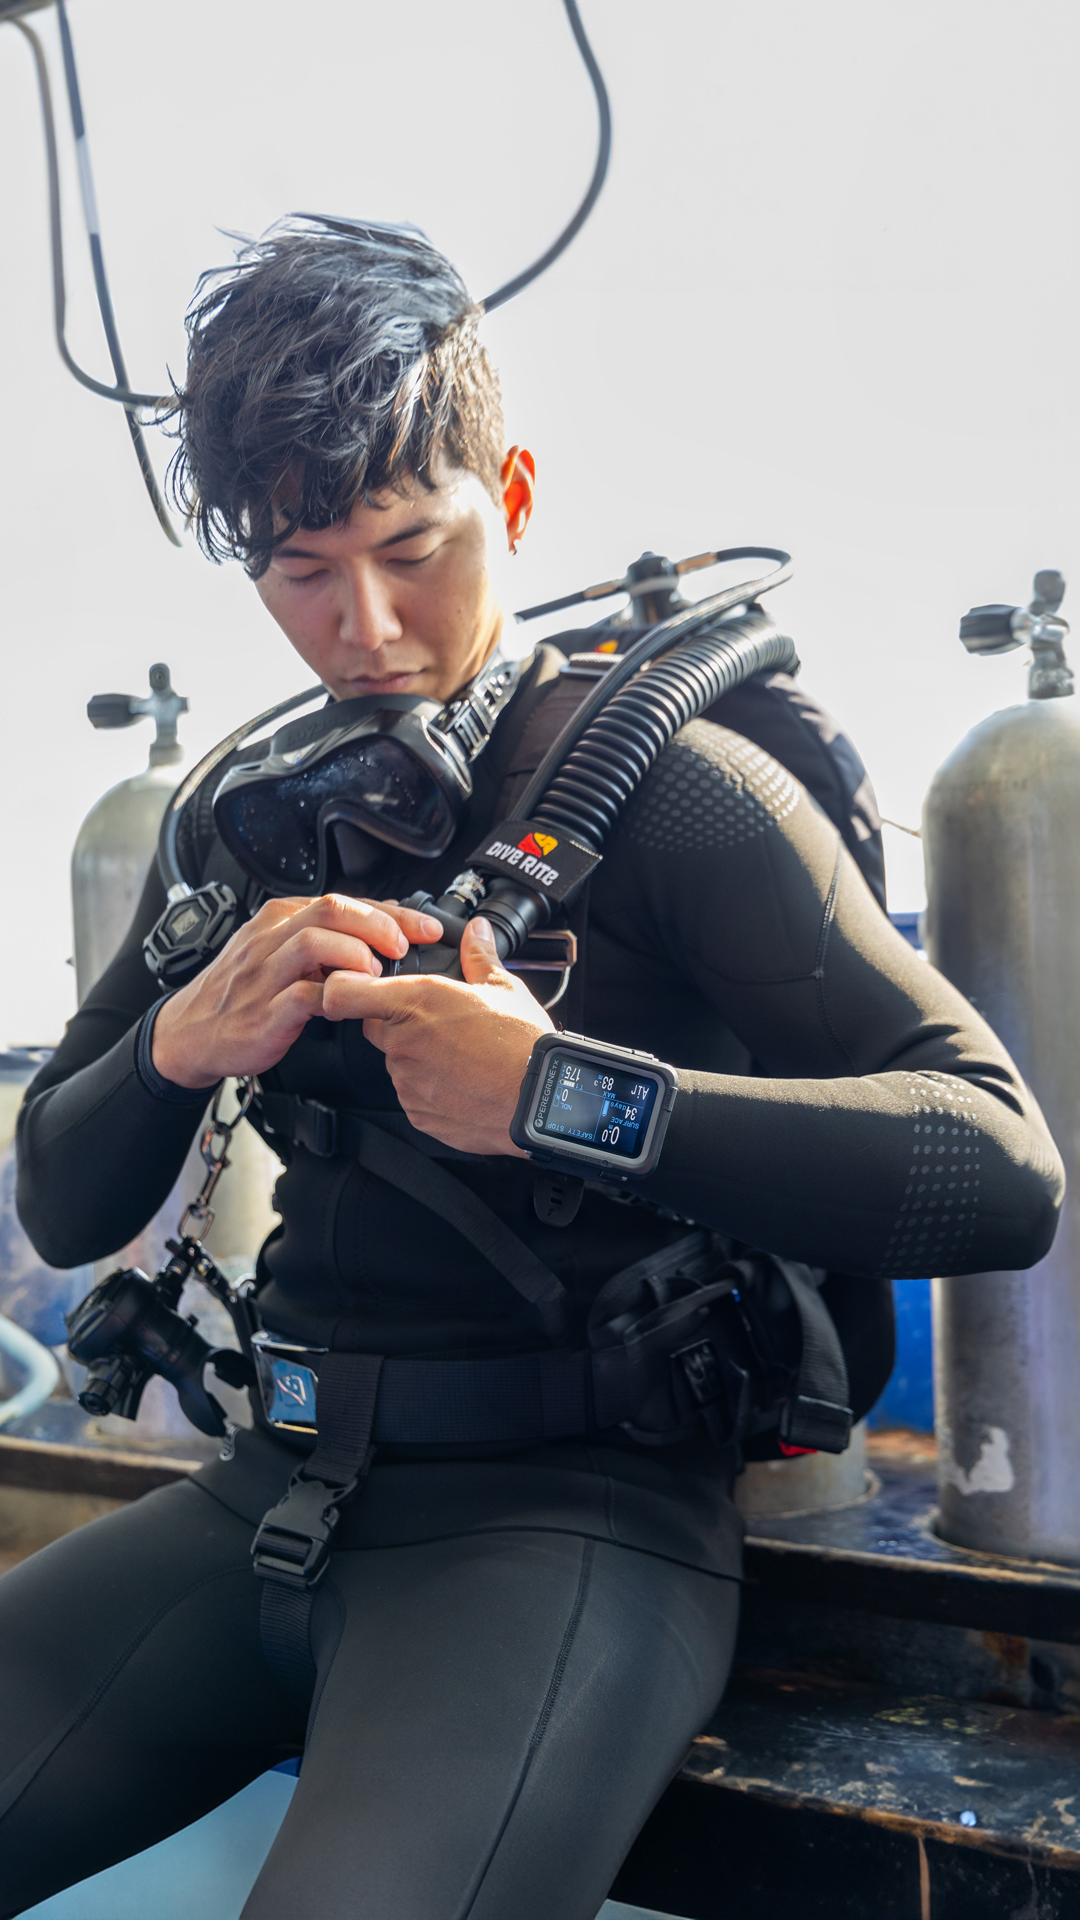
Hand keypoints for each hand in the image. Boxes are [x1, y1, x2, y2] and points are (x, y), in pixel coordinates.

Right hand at [151, 895, 444, 1088]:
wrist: (191, 1032)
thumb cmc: (243, 992)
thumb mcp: (280, 952)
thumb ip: (325, 939)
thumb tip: (384, 928)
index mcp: (280, 918)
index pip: (345, 900)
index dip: (393, 912)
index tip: (425, 927)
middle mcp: (271, 938)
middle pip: (332, 909)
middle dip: (379, 925)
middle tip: (404, 947)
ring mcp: (266, 973)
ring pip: (315, 942)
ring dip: (356, 954)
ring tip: (375, 974)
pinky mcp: (265, 1010)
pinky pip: (304, 995)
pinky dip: (334, 996)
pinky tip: (350, 1003)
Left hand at [321, 916, 554, 1154]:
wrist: (540, 1099)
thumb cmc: (523, 1044)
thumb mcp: (504, 987)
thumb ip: (479, 955)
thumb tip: (477, 932)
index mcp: (418, 1000)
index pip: (343, 992)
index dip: (342, 988)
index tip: (354, 988)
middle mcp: (404, 1041)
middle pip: (376, 1027)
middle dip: (398, 1024)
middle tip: (438, 1026)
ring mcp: (408, 1081)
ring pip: (397, 1063)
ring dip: (418, 1059)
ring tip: (461, 1058)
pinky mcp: (417, 1113)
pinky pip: (413, 1096)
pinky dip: (431, 1090)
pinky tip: (462, 1083)